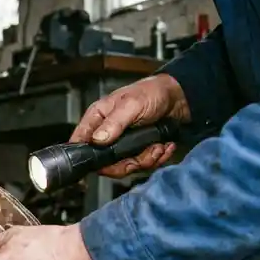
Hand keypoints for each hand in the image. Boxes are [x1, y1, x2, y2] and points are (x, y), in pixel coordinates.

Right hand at [70, 74, 190, 178]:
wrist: (179, 98)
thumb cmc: (152, 93)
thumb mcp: (132, 105)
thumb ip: (114, 123)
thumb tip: (96, 140)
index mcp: (98, 119)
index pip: (80, 141)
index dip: (85, 155)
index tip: (101, 162)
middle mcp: (107, 134)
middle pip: (104, 163)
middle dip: (127, 163)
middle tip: (145, 153)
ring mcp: (122, 145)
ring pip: (125, 166)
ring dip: (146, 160)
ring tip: (159, 146)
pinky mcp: (137, 151)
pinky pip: (141, 165)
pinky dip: (156, 158)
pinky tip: (164, 146)